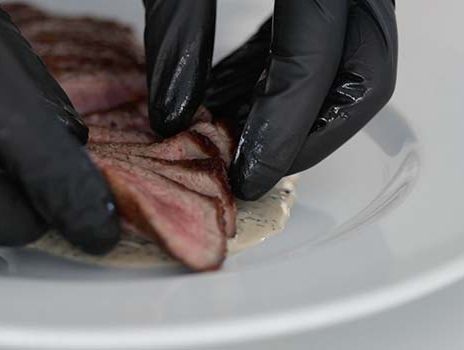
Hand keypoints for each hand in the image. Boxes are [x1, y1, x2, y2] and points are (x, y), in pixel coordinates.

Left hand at [145, 1, 397, 199]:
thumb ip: (178, 29)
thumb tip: (172, 109)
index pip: (316, 68)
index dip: (281, 131)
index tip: (248, 174)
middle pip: (361, 80)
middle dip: (312, 137)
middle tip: (261, 170)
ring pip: (348, 67)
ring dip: (298, 114)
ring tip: (239, 141)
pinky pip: (321, 45)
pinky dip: (285, 80)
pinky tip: (240, 100)